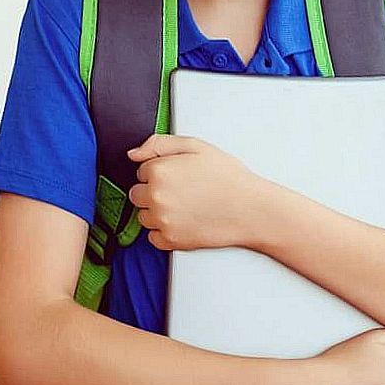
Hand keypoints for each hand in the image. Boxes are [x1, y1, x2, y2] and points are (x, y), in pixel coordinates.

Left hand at [127, 134, 269, 250]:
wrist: (250, 209)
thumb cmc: (228, 176)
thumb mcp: (196, 146)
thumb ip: (159, 144)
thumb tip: (133, 154)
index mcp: (159, 171)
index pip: (142, 171)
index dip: (162, 170)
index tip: (181, 175)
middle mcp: (156, 197)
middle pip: (138, 194)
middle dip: (155, 191)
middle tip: (184, 191)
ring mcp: (162, 221)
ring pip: (144, 216)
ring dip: (158, 212)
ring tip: (187, 206)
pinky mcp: (170, 241)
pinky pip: (153, 237)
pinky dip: (165, 231)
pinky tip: (185, 221)